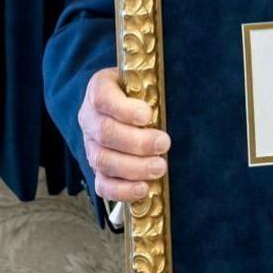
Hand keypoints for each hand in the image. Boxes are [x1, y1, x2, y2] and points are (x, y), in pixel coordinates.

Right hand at [78, 67, 169, 202]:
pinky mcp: (97, 170)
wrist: (125, 107)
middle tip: (164, 144)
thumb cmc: (140, 94)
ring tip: (159, 167)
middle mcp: (90, 119)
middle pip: (105, 132)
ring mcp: (91, 146)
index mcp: (99, 90)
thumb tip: (182, 102)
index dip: (124, 109)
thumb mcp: (144, 82)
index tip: (148, 115)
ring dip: (134, 167)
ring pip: (103, 160)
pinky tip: (143, 188)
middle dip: (137, 142)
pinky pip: (102, 185)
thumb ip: (154, 90)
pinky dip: (122, 190)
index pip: (103, 98)